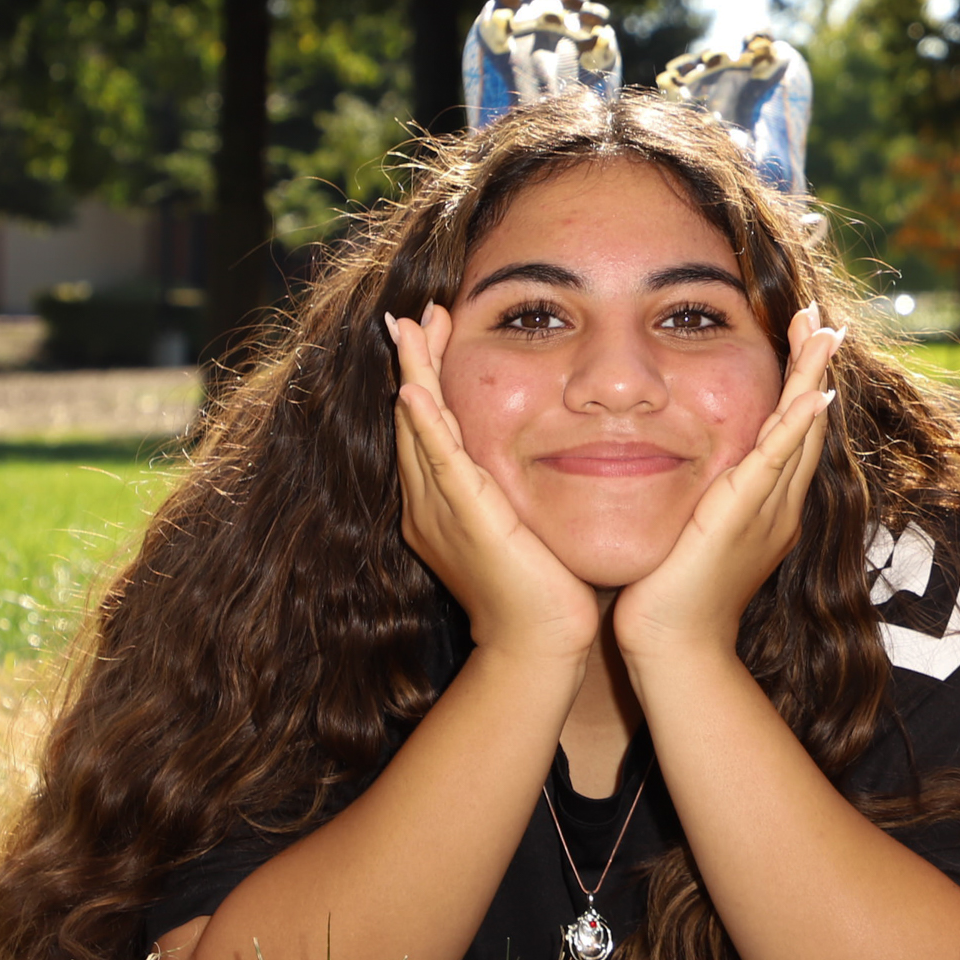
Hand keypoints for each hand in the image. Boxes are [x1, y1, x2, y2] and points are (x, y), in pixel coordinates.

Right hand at [388, 306, 599, 659]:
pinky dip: (425, 426)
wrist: (541, 646)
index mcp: (445, 506)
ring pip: (420, 430)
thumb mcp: (528, 528)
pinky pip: (440, 464)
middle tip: (413, 313)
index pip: (431, 428)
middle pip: (415, 419)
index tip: (432, 332)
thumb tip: (550, 457)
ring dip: (414, 375)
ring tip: (409, 328)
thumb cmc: (546, 593)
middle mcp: (432, 505)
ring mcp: (443, 513)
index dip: (427, 378)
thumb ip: (521, 493)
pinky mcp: (467, 522)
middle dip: (414, 363)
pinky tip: (415, 391)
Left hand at [611, 308, 839, 667]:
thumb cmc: (666, 598)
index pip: (789, 432)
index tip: (802, 341)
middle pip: (808, 423)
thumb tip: (666, 466)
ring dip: (813, 380)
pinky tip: (814, 396)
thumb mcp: (685, 533)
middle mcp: (778, 505)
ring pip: (801, 433)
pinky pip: (778, 464)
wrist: (673, 649)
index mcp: (765, 506)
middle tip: (823, 320)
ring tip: (824, 334)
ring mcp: (768, 511)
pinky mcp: (745, 517)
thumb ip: (691, 500)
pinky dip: (796, 428)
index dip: (800, 386)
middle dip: (815, 368)